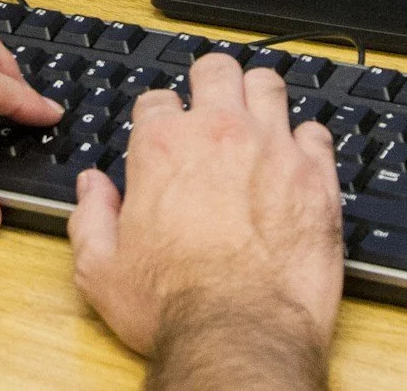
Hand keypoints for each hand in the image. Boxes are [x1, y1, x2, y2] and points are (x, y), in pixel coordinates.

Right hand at [68, 53, 344, 389]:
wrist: (239, 335)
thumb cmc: (172, 307)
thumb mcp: (100, 269)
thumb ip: (90, 217)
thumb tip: (92, 187)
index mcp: (163, 148)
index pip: (157, 100)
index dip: (158, 117)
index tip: (164, 134)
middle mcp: (218, 134)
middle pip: (216, 70)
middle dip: (211, 82)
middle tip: (213, 103)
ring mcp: (273, 149)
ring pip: (269, 84)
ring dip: (259, 96)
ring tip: (257, 116)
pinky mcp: (315, 176)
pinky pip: (316, 132)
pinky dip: (305, 141)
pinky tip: (297, 159)